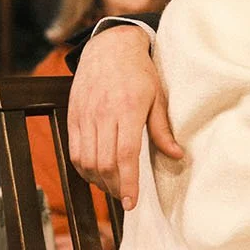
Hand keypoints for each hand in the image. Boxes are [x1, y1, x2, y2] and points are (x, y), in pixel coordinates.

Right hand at [67, 23, 183, 208]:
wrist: (109, 47)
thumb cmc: (139, 72)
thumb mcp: (157, 96)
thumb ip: (163, 129)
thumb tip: (177, 156)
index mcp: (128, 109)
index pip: (125, 154)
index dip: (128, 181)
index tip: (132, 202)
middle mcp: (103, 113)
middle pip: (103, 162)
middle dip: (115, 186)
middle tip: (127, 196)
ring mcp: (85, 115)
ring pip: (85, 160)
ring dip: (98, 181)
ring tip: (114, 187)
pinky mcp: (73, 116)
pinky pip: (74, 151)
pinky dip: (84, 168)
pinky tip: (97, 174)